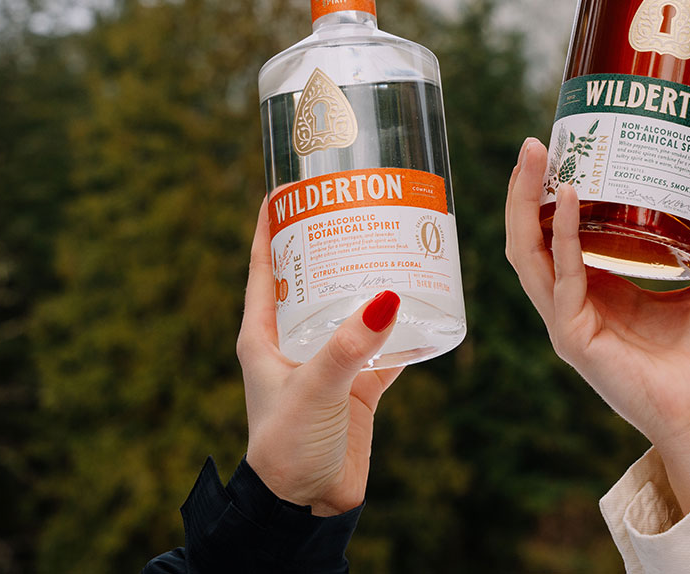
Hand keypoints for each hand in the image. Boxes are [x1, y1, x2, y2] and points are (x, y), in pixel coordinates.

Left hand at [237, 198, 404, 515]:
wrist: (307, 504)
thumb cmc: (287, 446)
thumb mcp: (314, 388)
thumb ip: (349, 345)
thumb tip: (388, 296)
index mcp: (263, 333)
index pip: (265, 265)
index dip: (273, 224)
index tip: (288, 186)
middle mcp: (295, 339)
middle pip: (313, 276)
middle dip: (334, 240)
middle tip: (360, 204)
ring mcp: (328, 359)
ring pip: (352, 304)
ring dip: (371, 277)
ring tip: (399, 241)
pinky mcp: (358, 382)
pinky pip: (385, 342)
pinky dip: (404, 324)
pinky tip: (426, 302)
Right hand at [504, 137, 689, 512]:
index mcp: (600, 289)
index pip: (558, 233)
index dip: (552, 192)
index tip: (564, 145)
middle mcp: (576, 303)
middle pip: (532, 238)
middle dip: (526, 189)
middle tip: (536, 143)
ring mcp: (568, 322)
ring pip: (530, 255)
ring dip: (526, 204)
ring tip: (537, 160)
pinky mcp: (573, 339)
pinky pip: (561, 280)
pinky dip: (562, 237)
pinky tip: (568, 202)